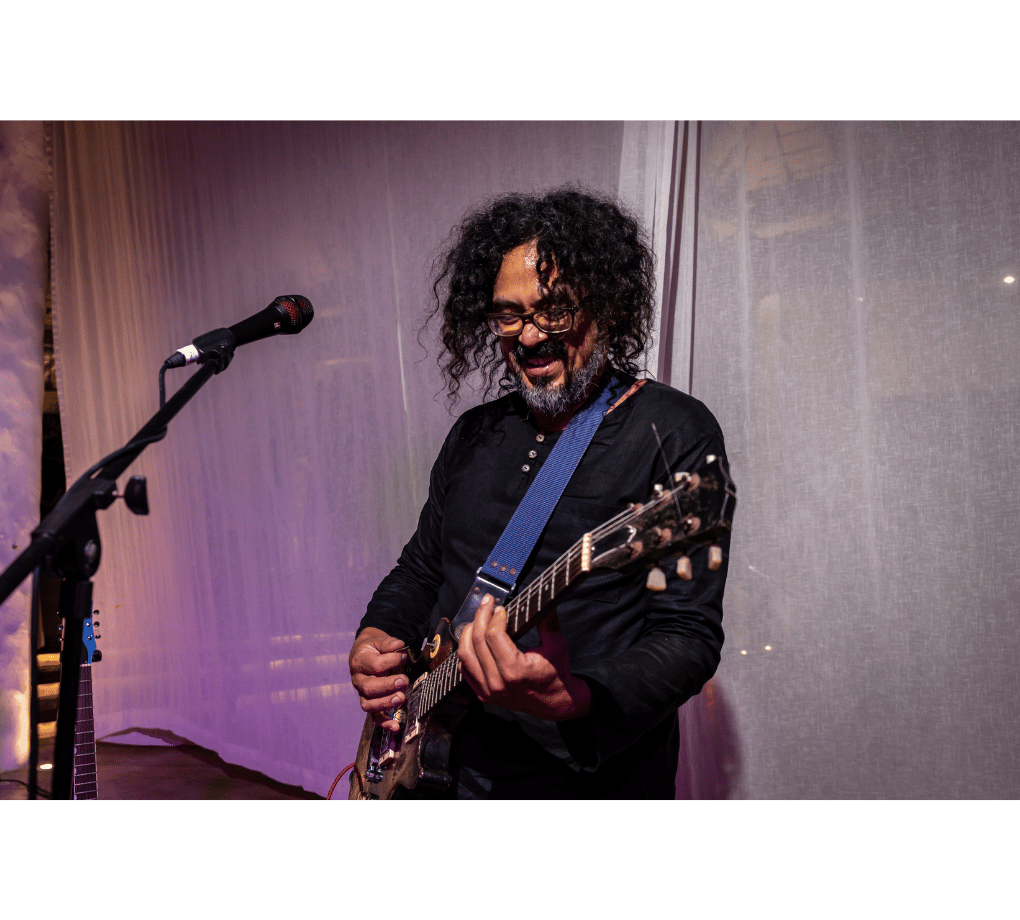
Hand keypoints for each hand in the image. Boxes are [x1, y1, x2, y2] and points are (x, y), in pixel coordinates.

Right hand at [349, 627, 409, 731]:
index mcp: (359, 662)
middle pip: (370, 687)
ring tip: (401, 698)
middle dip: (388, 685)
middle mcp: (358, 680)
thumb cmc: (373, 647)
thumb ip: (388, 643)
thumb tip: (399, 646)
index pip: (375, 665)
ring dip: (386, 703)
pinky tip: (395, 726)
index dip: (392, 661)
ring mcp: (363, 693)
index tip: (405, 656)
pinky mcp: (370, 702)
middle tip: (404, 681)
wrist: (365, 651)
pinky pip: (374, 716)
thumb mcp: (378, 639)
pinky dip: (384, 723)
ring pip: (369, 704)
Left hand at [458, 594, 590, 721]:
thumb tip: (541, 596)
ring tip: (478, 619)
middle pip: (477, 642)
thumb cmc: (557, 674)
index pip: (493, 635)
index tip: (501, 608)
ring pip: (465, 655)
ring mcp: (488, 691)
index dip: (495, 616)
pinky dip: (467, 652)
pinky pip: (465, 669)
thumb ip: (547, 620)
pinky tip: (475, 640)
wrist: (555, 704)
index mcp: (515, 671)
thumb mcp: (557, 645)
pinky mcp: (483, 695)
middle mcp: (498, 683)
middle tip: (487, 604)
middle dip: (480, 617)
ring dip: (469, 633)